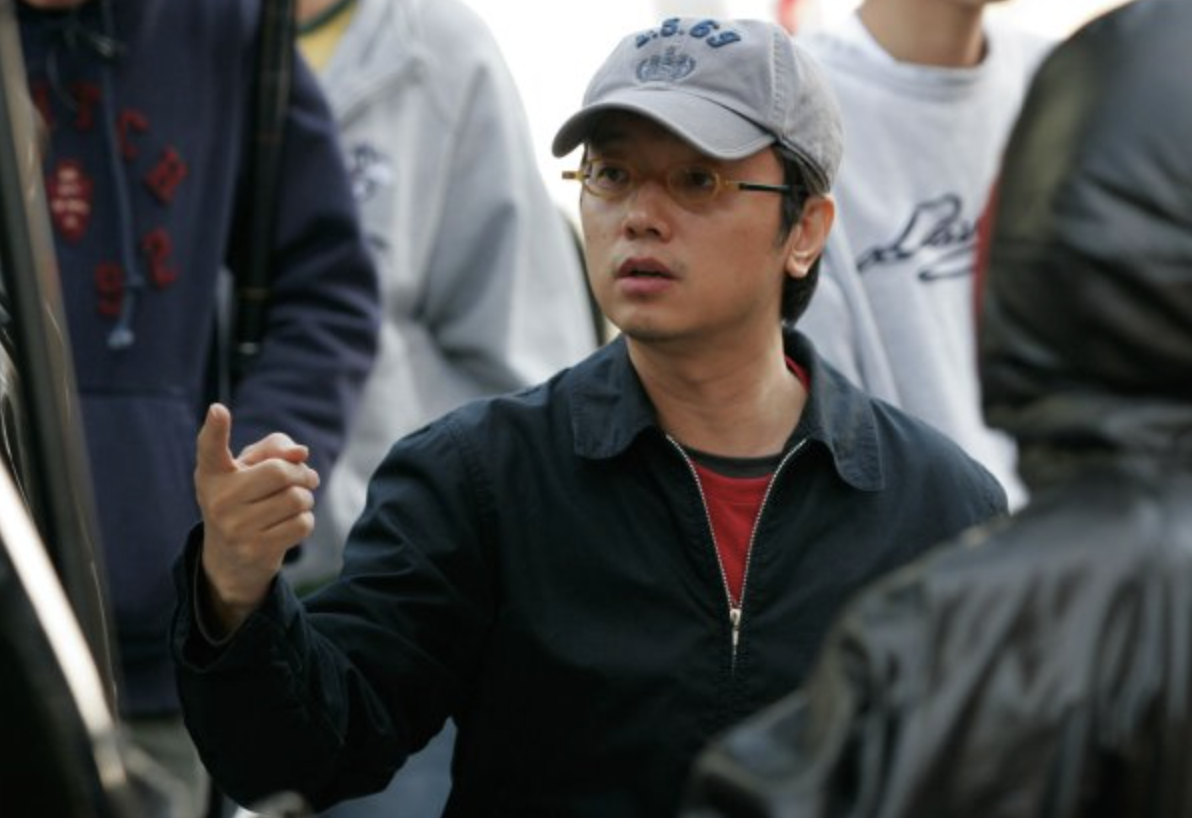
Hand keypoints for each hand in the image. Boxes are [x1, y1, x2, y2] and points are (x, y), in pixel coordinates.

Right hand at [194, 403, 319, 634]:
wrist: (231, 558)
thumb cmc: (247, 499)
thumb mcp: (251, 470)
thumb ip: (275, 449)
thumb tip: (300, 452)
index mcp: (212, 474)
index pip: (211, 448)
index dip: (216, 429)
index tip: (219, 410)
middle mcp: (218, 500)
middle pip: (280, 472)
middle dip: (302, 473)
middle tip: (305, 477)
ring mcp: (235, 528)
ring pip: (297, 499)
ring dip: (306, 498)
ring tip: (295, 502)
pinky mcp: (255, 550)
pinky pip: (302, 524)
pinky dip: (305, 520)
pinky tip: (290, 524)